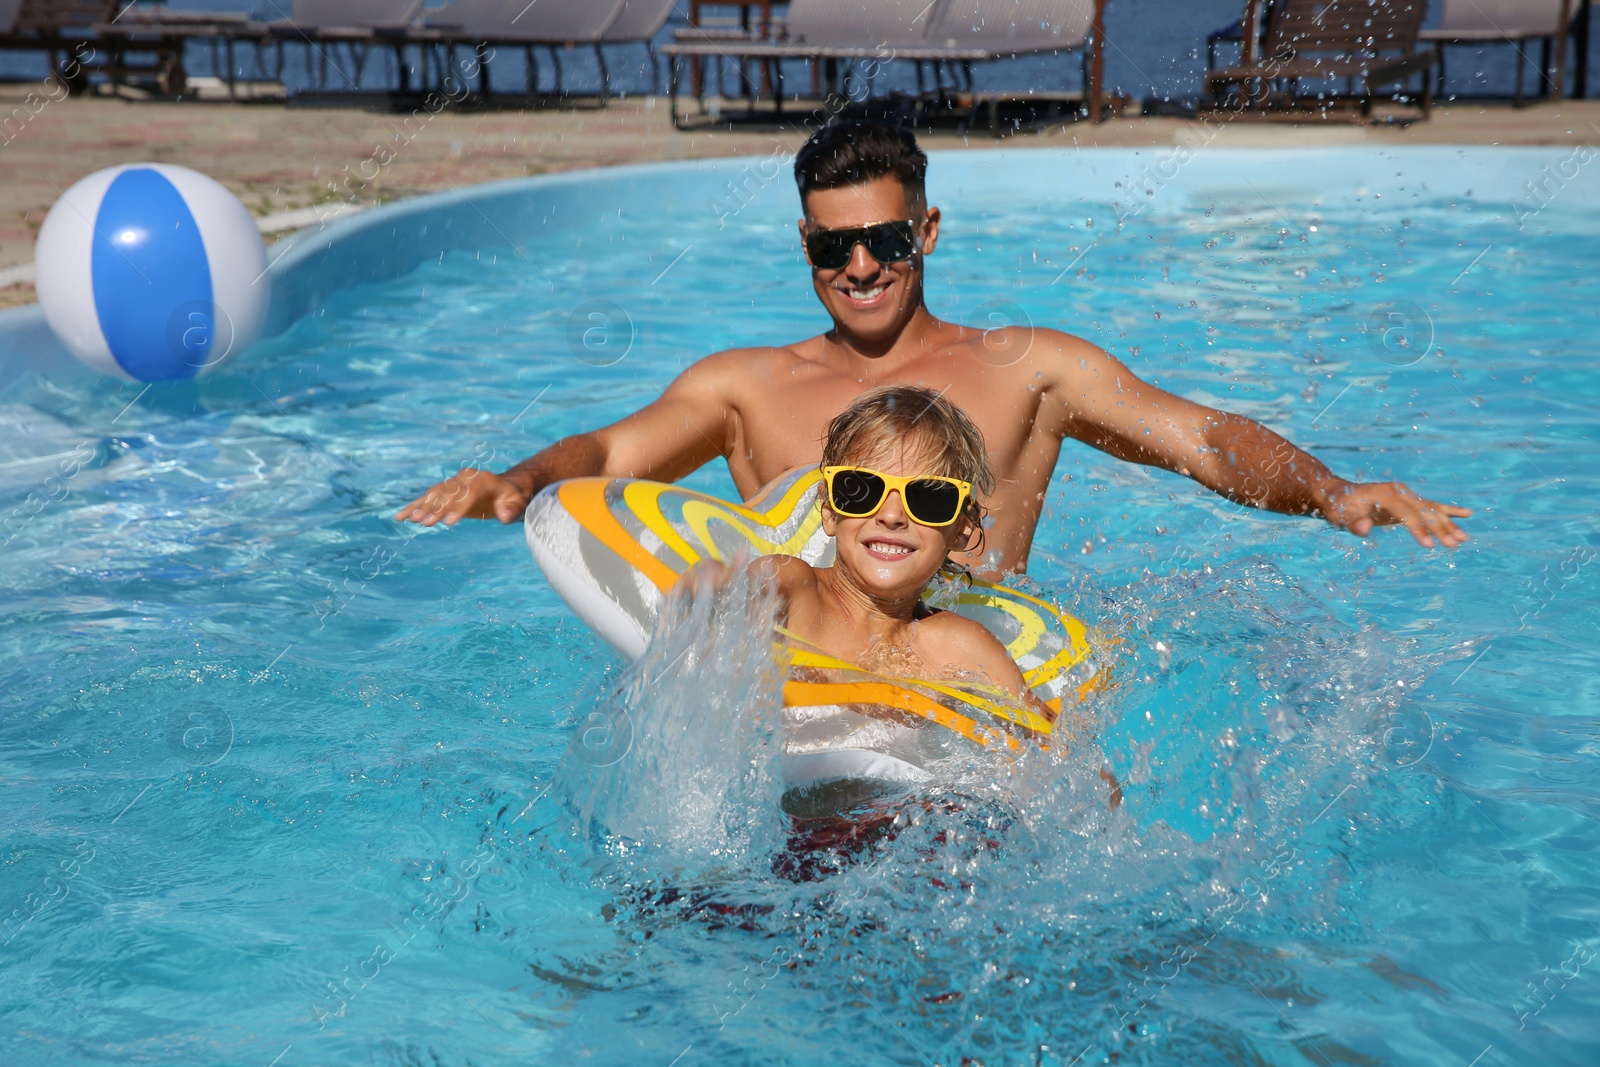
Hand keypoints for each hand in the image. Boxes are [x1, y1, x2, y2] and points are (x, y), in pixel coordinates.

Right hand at [394, 468, 528, 525]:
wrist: (506, 486)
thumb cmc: (513, 496)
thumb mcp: (518, 502)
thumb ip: (511, 509)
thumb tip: (504, 516)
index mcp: (482, 479)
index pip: (468, 493)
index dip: (458, 507)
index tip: (449, 522)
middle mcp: (464, 478)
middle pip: (448, 494)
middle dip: (437, 509)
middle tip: (425, 522)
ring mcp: (453, 482)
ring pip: (434, 495)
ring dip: (421, 507)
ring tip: (409, 519)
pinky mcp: (446, 490)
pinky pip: (428, 498)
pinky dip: (415, 506)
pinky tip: (401, 516)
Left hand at [1317, 480, 1470, 547]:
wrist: (1339, 494)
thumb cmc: (1340, 507)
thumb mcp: (1341, 516)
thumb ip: (1353, 523)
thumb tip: (1364, 529)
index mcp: (1385, 494)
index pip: (1407, 514)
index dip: (1418, 529)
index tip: (1430, 545)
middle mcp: (1399, 492)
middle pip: (1424, 511)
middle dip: (1440, 528)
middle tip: (1454, 544)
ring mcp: (1406, 495)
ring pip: (1432, 510)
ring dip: (1448, 524)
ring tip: (1464, 539)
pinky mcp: (1408, 501)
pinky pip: (1431, 506)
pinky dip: (1449, 511)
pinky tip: (1468, 514)